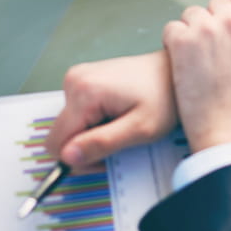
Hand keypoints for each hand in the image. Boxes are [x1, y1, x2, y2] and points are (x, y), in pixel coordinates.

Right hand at [45, 50, 176, 170]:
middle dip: (85, 146)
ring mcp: (77, 77)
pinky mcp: (83, 80)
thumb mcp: (139, 129)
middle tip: (116, 142)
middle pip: (61, 134)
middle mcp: (74, 80)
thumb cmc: (163, 96)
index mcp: (84, 91)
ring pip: (69, 126)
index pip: (56, 143)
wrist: (173, 72)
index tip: (104, 157)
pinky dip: (92, 122)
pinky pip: (76, 114)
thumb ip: (101, 144)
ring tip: (119, 124)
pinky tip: (115, 114)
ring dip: (90, 134)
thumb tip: (67, 156)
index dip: (78, 159)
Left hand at [162, 0, 230, 151]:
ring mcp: (205, 31)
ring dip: (196, 29)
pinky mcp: (182, 44)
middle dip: (219, 21)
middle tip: (221, 50)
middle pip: (219, 4)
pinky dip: (175, 40)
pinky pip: (173, 27)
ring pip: (195, 13)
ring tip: (202, 56)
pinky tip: (185, 59)